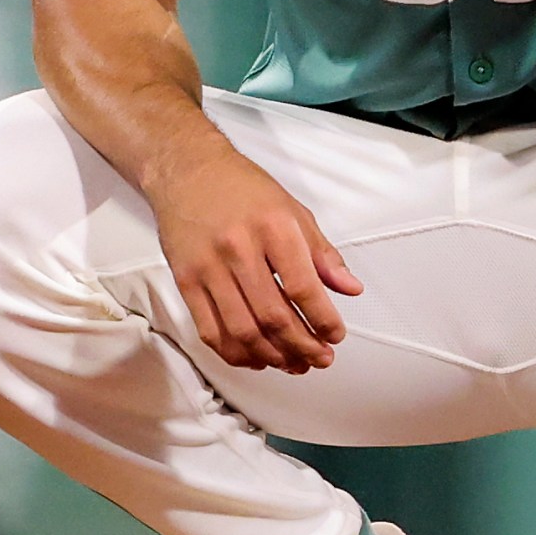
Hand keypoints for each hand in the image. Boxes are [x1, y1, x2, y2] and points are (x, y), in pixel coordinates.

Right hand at [144, 142, 362, 372]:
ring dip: (272, 356)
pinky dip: (235, 353)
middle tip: (319, 358)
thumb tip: (350, 288)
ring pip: (242, 330)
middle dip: (302, 346)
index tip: (335, 335)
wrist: (187, 170)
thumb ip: (322, 253)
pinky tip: (255, 357)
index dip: (323, 320)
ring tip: (293, 363)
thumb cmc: (242, 188)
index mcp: (273, 226)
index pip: (303, 287)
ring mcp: (208, 267)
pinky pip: (210, 331)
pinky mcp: (185, 281)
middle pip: (273, 316)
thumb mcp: (292, 210)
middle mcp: (239, 247)